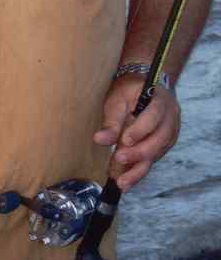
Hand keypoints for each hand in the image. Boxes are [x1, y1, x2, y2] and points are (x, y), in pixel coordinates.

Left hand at [93, 74, 180, 191]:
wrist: (147, 87)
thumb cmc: (130, 90)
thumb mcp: (117, 98)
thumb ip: (111, 120)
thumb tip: (100, 140)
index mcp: (160, 101)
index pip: (152, 117)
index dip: (139, 131)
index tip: (124, 141)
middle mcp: (171, 118)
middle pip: (158, 140)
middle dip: (138, 154)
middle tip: (118, 161)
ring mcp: (171, 132)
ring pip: (157, 154)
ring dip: (139, 169)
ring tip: (121, 183)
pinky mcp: (165, 144)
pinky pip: (154, 158)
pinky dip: (140, 168)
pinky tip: (127, 179)